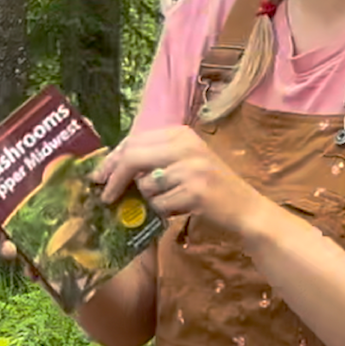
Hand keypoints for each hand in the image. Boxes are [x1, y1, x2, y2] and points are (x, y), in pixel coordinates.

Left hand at [93, 126, 267, 237]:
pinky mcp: (195, 190)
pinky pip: (160, 204)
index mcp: (181, 133)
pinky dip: (164, 212)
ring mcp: (192, 167)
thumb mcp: (185, 161)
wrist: (245, 207)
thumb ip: (154, 158)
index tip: (99, 175)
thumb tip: (110, 166)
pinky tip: (181, 209)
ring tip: (170, 200)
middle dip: (113, 178)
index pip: (134, 140)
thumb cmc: (211, 186)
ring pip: (146, 185)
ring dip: (150, 200)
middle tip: (104, 195)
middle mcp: (186, 145)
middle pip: (133, 157)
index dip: (112, 159)